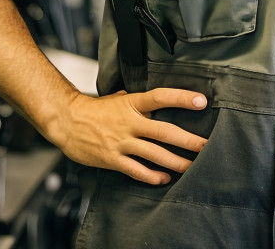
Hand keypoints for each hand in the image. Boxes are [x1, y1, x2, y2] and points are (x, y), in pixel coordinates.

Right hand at [56, 88, 209, 183]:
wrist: (68, 121)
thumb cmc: (96, 109)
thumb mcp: (120, 97)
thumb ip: (140, 101)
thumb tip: (159, 101)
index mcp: (132, 103)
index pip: (161, 97)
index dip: (181, 98)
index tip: (201, 101)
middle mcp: (129, 122)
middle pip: (164, 131)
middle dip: (188, 140)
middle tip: (206, 145)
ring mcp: (121, 142)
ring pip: (154, 154)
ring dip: (175, 162)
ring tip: (192, 166)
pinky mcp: (113, 159)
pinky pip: (136, 170)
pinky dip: (152, 176)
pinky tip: (165, 178)